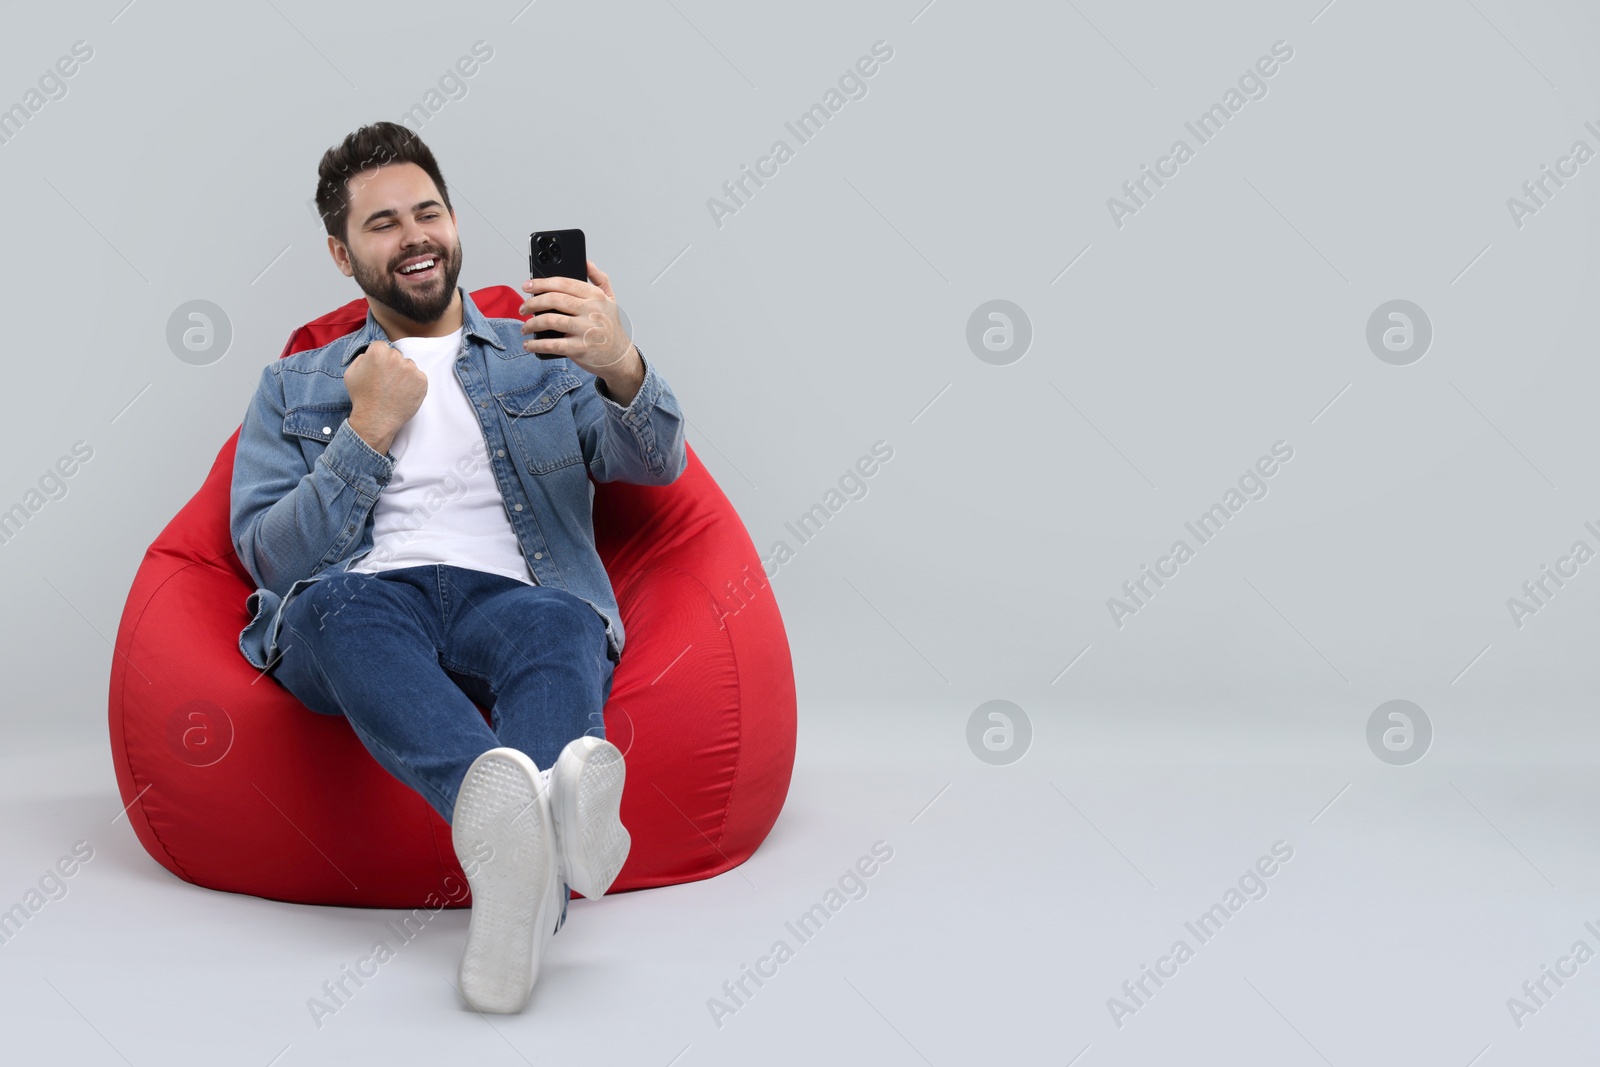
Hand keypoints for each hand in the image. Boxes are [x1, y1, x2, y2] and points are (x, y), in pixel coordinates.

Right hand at [344, 339, 426, 452]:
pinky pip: (418, 377)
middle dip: (392, 365)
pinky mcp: (421, 380)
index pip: (382, 347)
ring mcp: (411, 369)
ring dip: (403, 374)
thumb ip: (362, 358)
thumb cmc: (362, 398)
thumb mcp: (351, 373)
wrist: (376, 420)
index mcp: (378, 352)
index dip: (380, 359)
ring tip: (394, 390)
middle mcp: (396, 357)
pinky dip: (413, 384)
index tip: (379, 370)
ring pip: (408, 366)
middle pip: (396, 355)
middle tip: (386, 382)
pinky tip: (403, 394)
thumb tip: (371, 354)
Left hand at [520, 260, 636, 376]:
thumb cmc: (611, 328)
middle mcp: (592, 311)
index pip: (564, 283)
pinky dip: (536, 345)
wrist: (620, 357)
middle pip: (554, 300)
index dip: (542, 283)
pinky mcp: (580, 349)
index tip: (527, 285)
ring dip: (531, 324)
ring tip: (526, 326)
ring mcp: (586, 330)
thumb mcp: (611, 299)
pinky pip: (552, 344)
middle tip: (523, 308)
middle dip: (532, 302)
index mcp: (596, 296)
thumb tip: (586, 261)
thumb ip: (599, 278)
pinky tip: (529, 344)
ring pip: (550, 320)